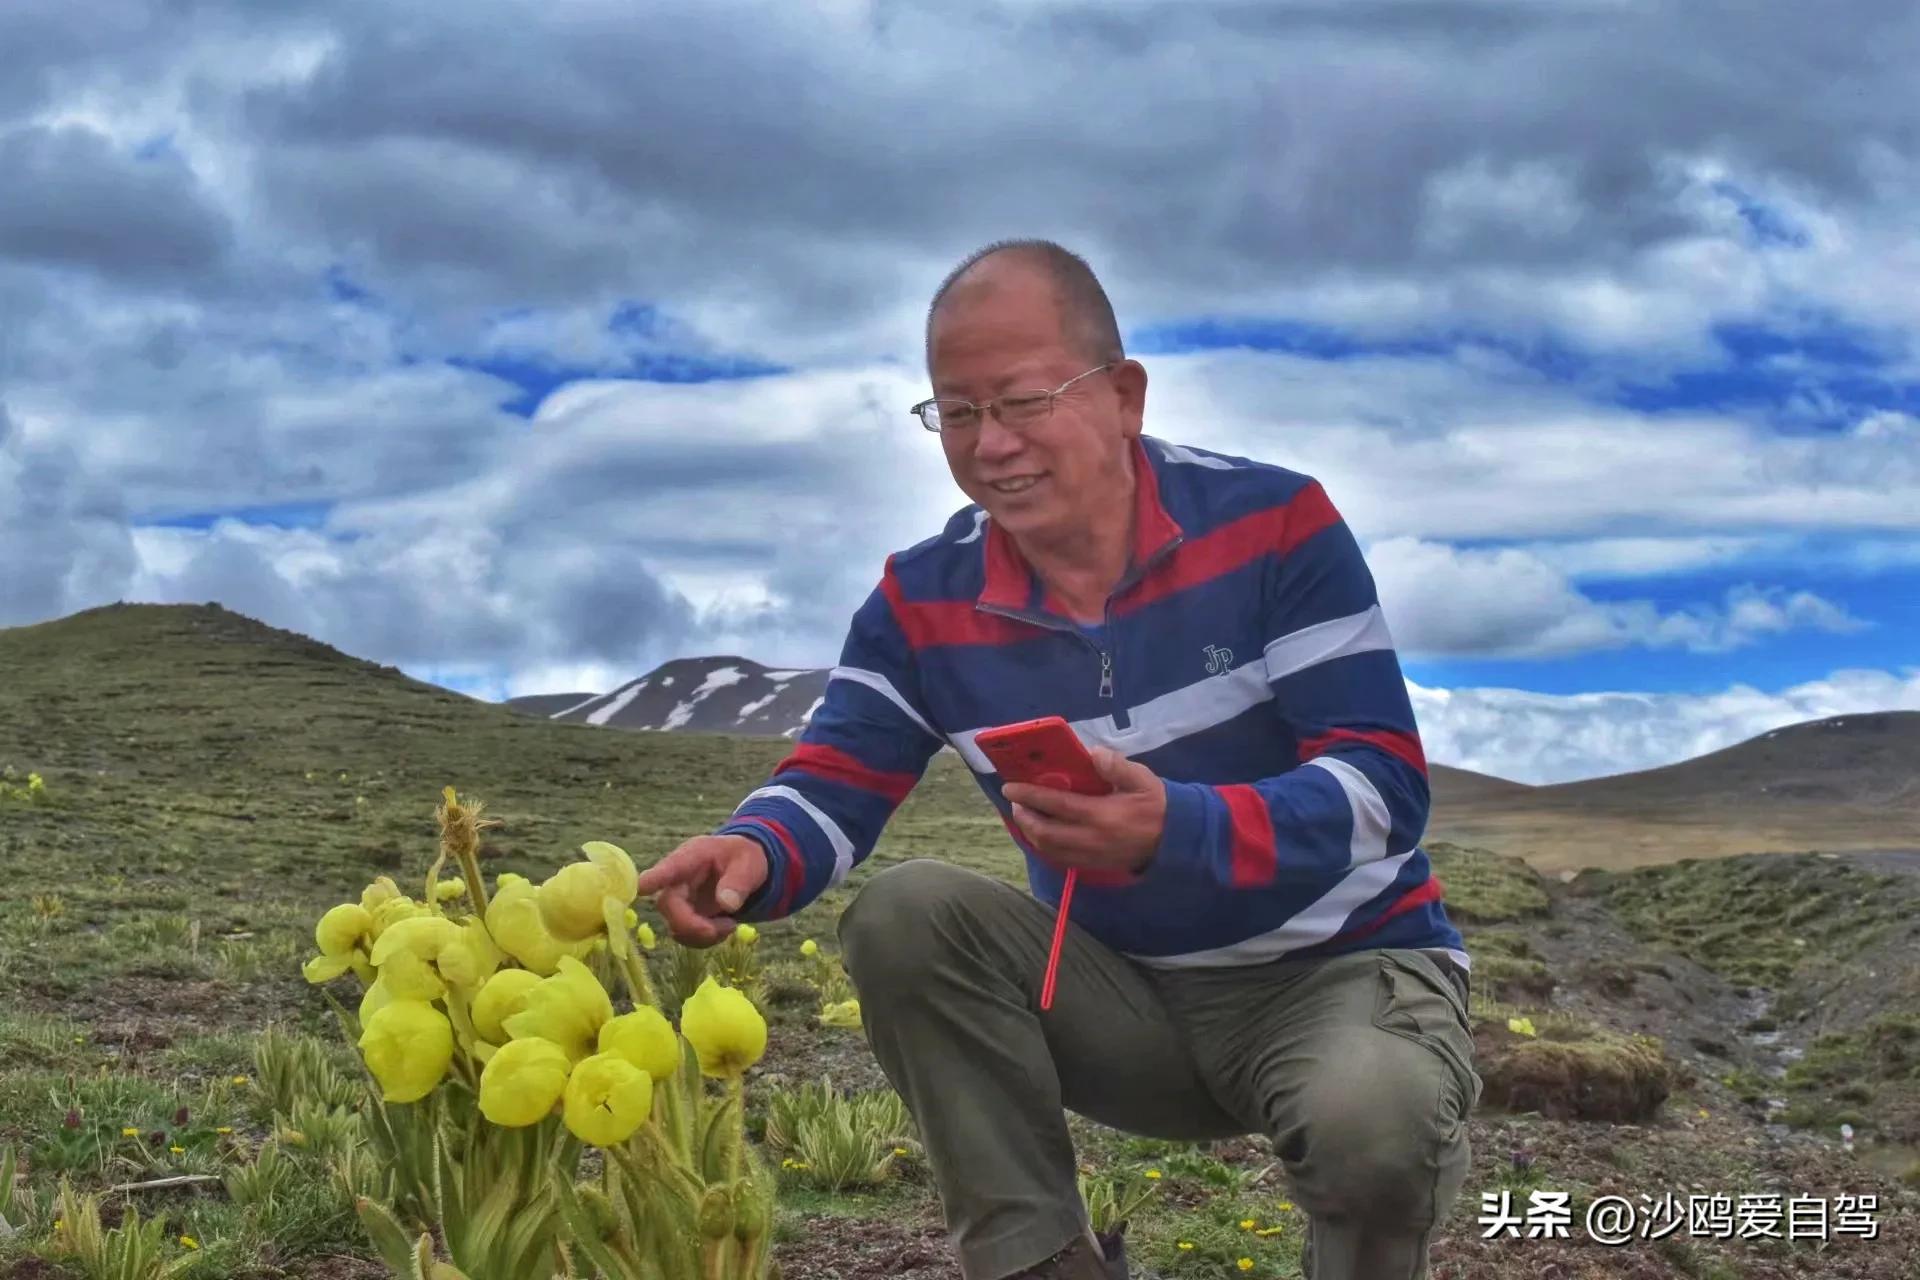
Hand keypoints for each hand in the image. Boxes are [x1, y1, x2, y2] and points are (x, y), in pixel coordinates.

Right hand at [634, 834, 768, 947]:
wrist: (742, 867)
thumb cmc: (742, 857)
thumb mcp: (749, 863)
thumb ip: (739, 881)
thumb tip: (727, 904)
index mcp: (691, 857)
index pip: (670, 868)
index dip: (654, 878)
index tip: (641, 887)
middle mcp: (677, 879)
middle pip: (667, 905)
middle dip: (693, 924)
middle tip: (728, 927)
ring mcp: (677, 899)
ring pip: (675, 926)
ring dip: (703, 934)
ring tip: (730, 924)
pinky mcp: (682, 916)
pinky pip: (685, 936)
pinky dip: (705, 939)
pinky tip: (723, 928)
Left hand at [1000, 747, 1165, 877]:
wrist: (1174, 840)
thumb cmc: (1155, 805)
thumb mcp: (1142, 779)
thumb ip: (1117, 766)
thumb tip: (1093, 753)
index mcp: (1101, 815)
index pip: (1056, 805)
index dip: (1030, 795)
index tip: (1011, 787)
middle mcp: (1091, 839)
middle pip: (1045, 833)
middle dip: (1024, 817)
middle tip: (1016, 802)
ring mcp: (1091, 856)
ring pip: (1049, 850)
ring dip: (1031, 833)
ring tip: (1025, 816)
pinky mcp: (1093, 865)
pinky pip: (1060, 859)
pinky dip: (1044, 847)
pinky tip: (1041, 834)